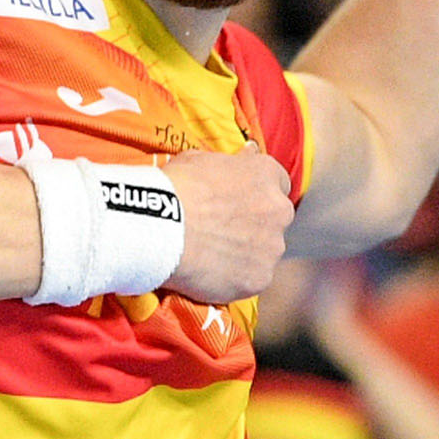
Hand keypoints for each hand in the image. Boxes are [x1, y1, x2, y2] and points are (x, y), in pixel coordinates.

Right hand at [160, 144, 292, 303]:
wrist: (160, 227)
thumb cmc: (175, 188)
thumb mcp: (199, 159)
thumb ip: (228, 164)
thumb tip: (244, 157)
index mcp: (266, 175)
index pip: (277, 183)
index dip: (255, 194)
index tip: (237, 202)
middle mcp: (279, 210)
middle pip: (273, 221)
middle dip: (253, 225)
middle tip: (220, 232)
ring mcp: (272, 248)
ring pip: (263, 253)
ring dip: (244, 254)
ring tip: (209, 256)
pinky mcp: (259, 279)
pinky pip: (250, 280)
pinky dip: (233, 279)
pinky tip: (207, 274)